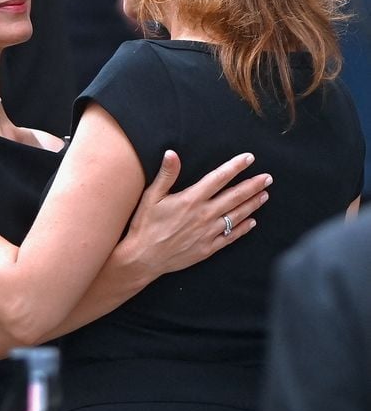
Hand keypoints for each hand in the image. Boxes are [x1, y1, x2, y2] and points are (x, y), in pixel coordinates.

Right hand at [122, 151, 270, 278]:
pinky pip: (231, 236)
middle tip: (267, 178)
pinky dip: (243, 228)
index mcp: (191, 199)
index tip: (249, 158)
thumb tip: (172, 153)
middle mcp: (204, 215)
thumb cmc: (145, 225)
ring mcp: (208, 233)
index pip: (219, 178)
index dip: (235, 167)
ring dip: (252, 204)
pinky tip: (252, 222)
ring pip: (236, 216)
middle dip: (252, 185)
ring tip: (264, 195)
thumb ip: (166, 174)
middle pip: (234, 197)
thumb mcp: (151, 196)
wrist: (143, 258)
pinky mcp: (208, 248)